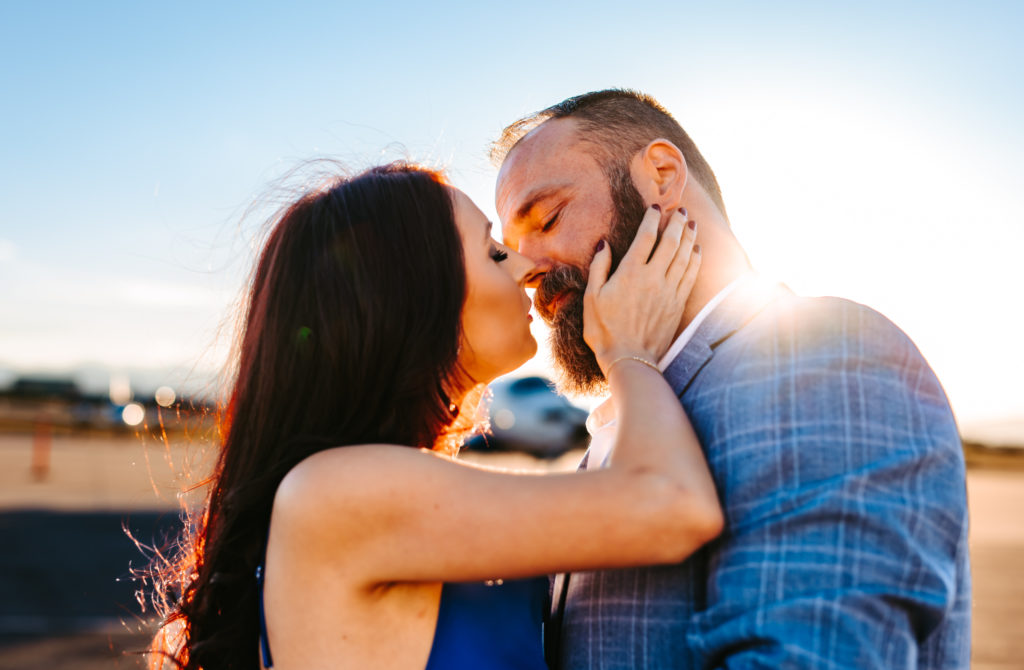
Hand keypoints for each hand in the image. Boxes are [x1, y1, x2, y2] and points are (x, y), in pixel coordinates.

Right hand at [583, 205, 700, 373]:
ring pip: (684, 256)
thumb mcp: (592, 298)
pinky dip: (695, 260)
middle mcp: (653, 277)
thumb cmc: (604, 330)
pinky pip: (690, 275)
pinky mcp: (678, 304)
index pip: (646, 237)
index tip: (655, 207)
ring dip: (689, 237)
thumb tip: (605, 244)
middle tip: (681, 210)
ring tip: (692, 223)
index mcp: (630, 272)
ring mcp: (669, 290)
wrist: (629, 359)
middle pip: (670, 242)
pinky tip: (697, 251)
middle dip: (677, 223)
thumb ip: (599, 267)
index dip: (652, 219)